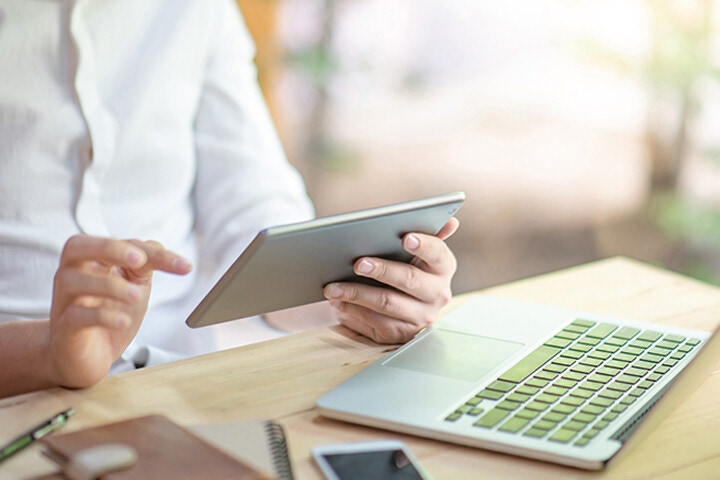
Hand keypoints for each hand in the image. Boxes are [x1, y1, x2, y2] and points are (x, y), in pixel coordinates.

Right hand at [47, 235, 192, 387]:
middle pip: (76, 246)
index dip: (153, 252)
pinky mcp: (64, 329)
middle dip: (110, 248)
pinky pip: (75, 315)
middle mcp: (72, 275)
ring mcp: (64, 302)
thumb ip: (146, 267)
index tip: (184, 266)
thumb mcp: (134, 288)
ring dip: (109, 285)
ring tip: (136, 296)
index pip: (120, 244)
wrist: (86, 358)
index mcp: (93, 261)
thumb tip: (166, 252)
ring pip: (73, 280)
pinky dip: (102, 316)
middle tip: (139, 260)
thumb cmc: (109, 316)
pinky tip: (124, 321)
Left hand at [323, 218, 459, 343]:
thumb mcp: (417, 252)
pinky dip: (353, 311)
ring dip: (357, 294)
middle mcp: (437, 294)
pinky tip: (338, 302)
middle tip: (359, 263)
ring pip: (387, 304)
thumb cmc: (404, 266)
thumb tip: (451, 222)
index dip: (424, 246)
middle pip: (409, 280)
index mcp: (443, 267)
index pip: (438, 254)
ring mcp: (421, 317)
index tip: (406, 238)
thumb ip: (430, 234)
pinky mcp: (401, 334)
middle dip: (382, 270)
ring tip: (334, 287)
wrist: (397, 303)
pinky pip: (376, 323)